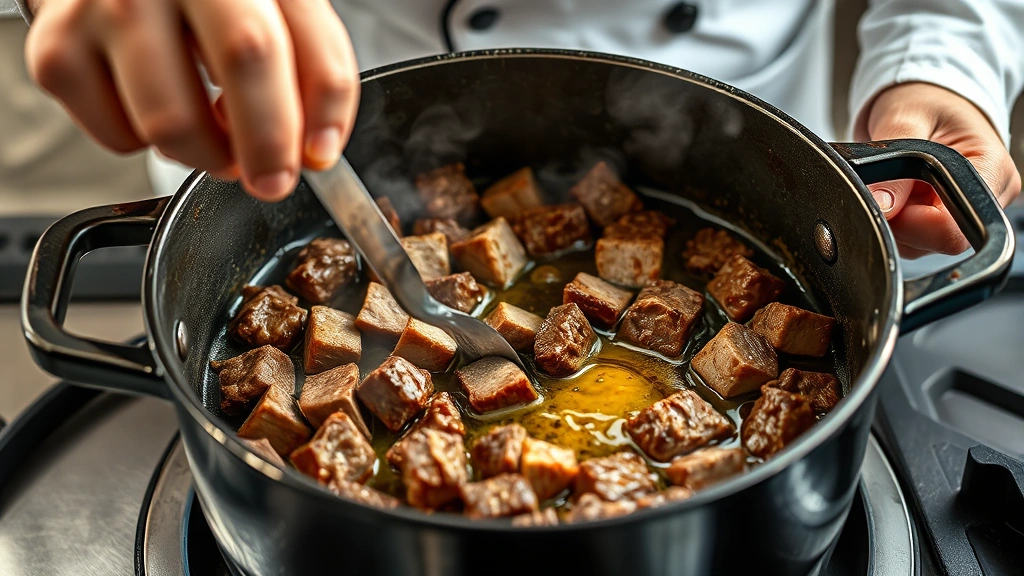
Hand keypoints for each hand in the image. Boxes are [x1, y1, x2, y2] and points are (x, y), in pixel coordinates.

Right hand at [24, 0, 359, 200]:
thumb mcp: (278, 8)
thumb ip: (315, 68)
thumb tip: (319, 149)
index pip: (273, 42)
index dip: (309, 113)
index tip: (317, 157)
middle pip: (237, 64)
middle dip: (266, 145)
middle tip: (272, 177)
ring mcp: (103, 8)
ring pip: (171, 126)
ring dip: (208, 155)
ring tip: (216, 133)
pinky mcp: (57, 51)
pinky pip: (119, 138)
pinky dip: (150, 143)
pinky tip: (160, 104)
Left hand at [857, 82, 1019, 257]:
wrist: (924, 98)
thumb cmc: (923, 100)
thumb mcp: (903, 120)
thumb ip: (892, 166)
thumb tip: (880, 206)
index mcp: (991, 168)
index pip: (954, 227)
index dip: (912, 222)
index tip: (891, 198)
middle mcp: (989, 195)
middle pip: (938, 241)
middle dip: (900, 220)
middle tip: (888, 185)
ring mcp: (967, 210)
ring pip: (922, 245)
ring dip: (895, 221)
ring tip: (894, 184)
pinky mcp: (948, 218)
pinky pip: (914, 240)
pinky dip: (896, 222)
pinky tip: (896, 194)